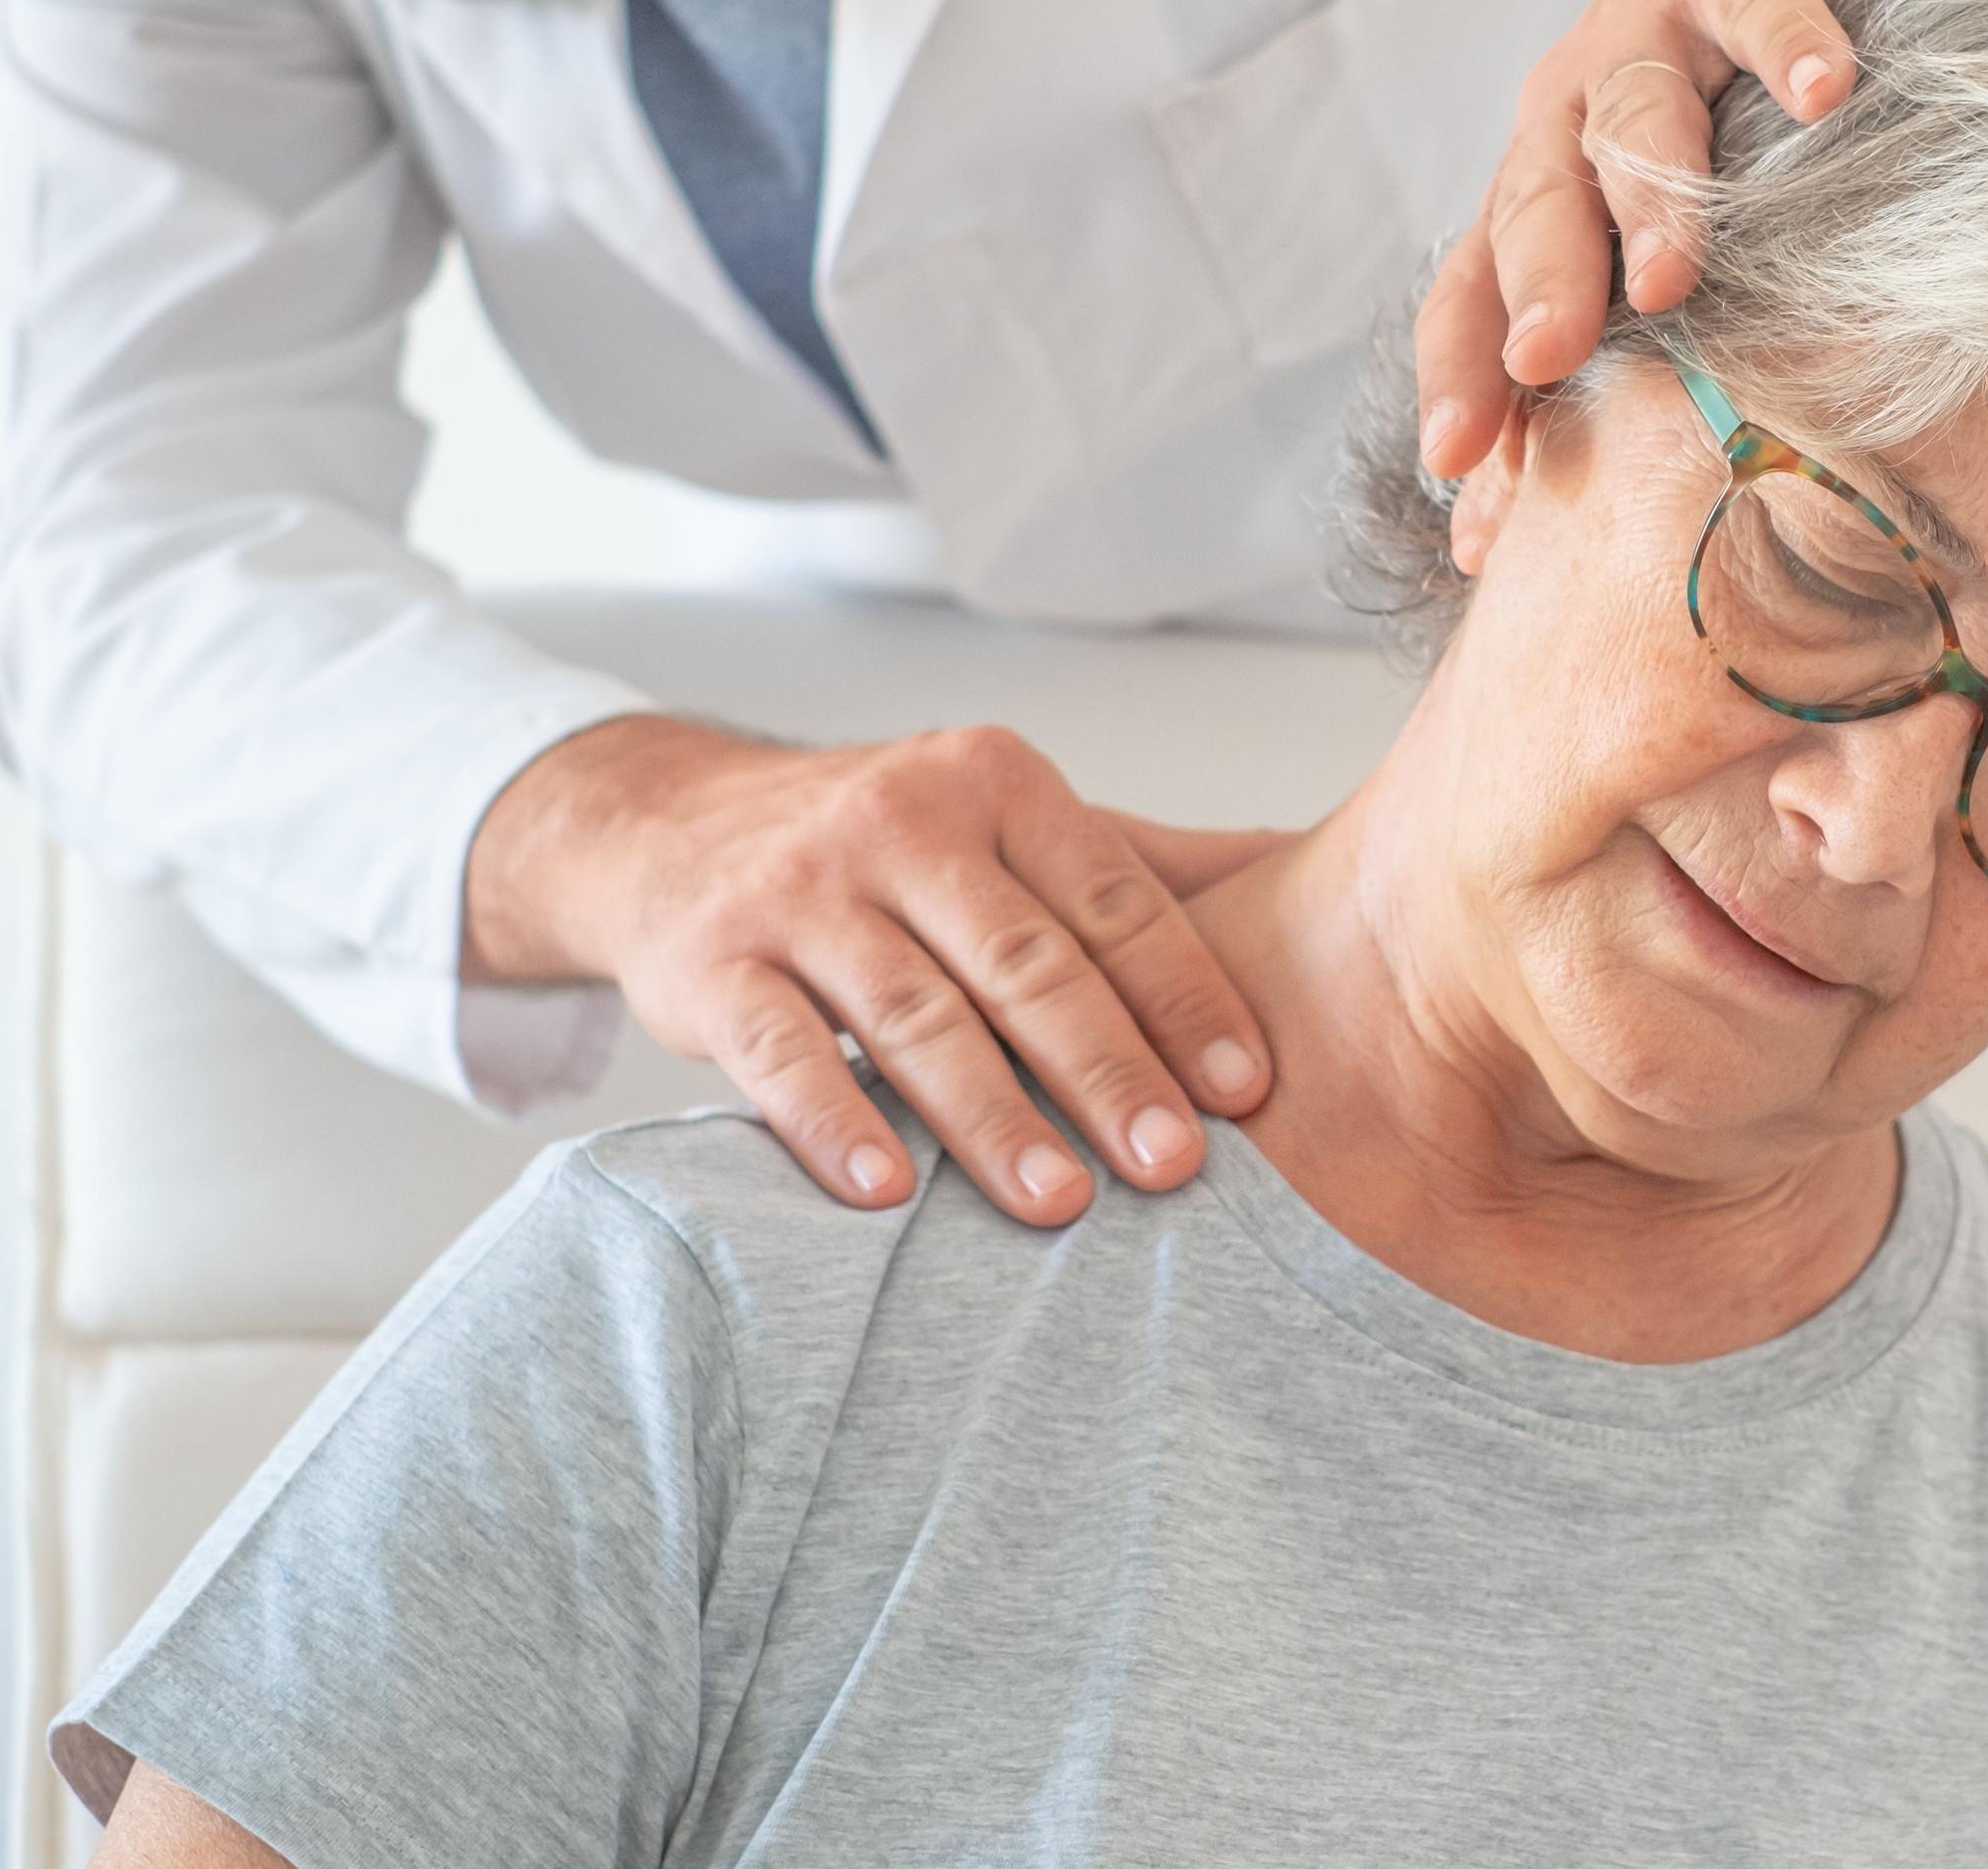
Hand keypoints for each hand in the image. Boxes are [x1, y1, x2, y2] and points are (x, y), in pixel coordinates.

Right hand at [464, 714, 1295, 1220]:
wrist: (670, 824)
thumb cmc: (884, 845)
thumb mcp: (1008, 822)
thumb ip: (1147, 866)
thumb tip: (1317, 881)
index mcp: (995, 782)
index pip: (1110, 896)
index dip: (1183, 993)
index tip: (1249, 1088)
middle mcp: (899, 821)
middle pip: (1024, 961)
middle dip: (1106, 1068)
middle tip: (1176, 1167)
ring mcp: (798, 891)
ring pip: (913, 1013)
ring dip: (991, 1116)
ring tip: (1061, 1205)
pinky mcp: (712, 962)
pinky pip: (778, 1050)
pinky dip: (831, 1121)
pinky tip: (887, 1192)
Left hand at [1409, 0, 1940, 477]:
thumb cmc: (1744, 116)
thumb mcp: (1670, 234)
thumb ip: (1621, 357)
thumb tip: (1545, 537)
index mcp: (1542, 190)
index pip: (1473, 291)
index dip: (1458, 373)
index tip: (1454, 467)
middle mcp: (1573, 109)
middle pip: (1537, 205)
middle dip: (1539, 292)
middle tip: (1543, 368)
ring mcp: (1652, 26)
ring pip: (1633, 114)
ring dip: (1648, 197)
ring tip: (1670, 277)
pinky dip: (1790, 42)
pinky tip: (1826, 94)